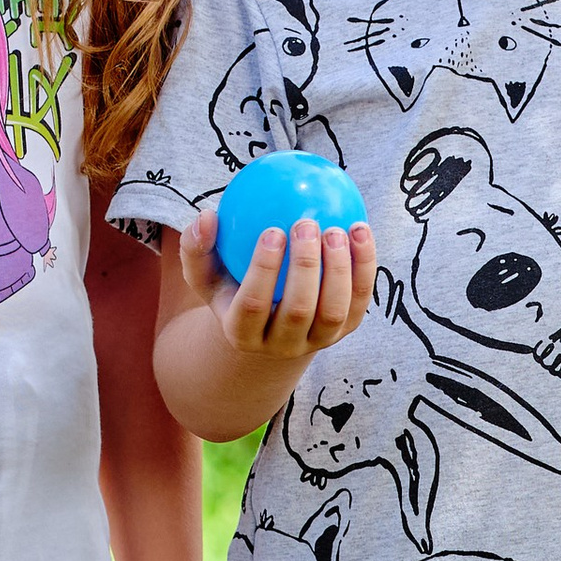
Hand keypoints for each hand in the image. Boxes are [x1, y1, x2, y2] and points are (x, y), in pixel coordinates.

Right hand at [176, 203, 376, 363]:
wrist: (268, 325)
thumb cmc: (231, 286)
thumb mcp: (205, 272)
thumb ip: (197, 246)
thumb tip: (207, 216)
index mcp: (242, 333)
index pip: (253, 305)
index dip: (264, 270)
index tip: (272, 230)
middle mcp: (281, 345)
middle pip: (297, 311)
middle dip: (304, 267)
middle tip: (306, 223)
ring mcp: (317, 341)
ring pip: (333, 311)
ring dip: (338, 269)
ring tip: (336, 229)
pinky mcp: (345, 331)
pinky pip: (359, 300)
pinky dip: (363, 267)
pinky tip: (360, 230)